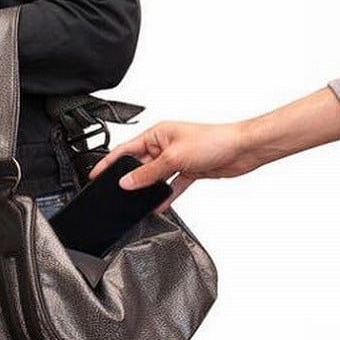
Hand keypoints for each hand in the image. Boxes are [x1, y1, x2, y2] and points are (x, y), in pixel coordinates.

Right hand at [88, 121, 257, 212]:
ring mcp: (177, 159)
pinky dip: (166, 196)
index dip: (110, 162)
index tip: (96, 173)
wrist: (242, 150)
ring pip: (156, 177)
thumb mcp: (174, 158)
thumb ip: (149, 173)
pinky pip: (171, 186)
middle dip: (131, 179)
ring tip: (137, 203)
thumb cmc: (214, 141)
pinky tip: (159, 206)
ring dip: (149, 190)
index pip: (126, 149)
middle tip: (118, 194)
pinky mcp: (189, 171)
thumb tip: (127, 182)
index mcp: (157, 134)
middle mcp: (165, 145)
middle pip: (140, 165)